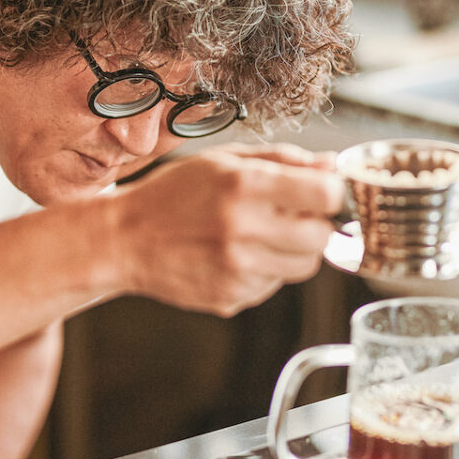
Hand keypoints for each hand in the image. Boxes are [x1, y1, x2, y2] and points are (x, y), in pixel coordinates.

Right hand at [102, 143, 343, 314]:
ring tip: (261, 233)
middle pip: (322, 237)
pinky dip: (267, 269)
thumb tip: (332, 166)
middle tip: (292, 215)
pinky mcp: (232, 298)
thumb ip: (285, 160)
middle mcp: (243, 230)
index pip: (326, 195)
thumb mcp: (226, 160)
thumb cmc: (175, 194)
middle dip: (316, 225)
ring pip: (305, 266)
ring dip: (295, 249)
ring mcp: (238, 270)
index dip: (333, 193)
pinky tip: (237, 254)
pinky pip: (274, 284)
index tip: (325, 192)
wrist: (125, 239)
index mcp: (244, 186)